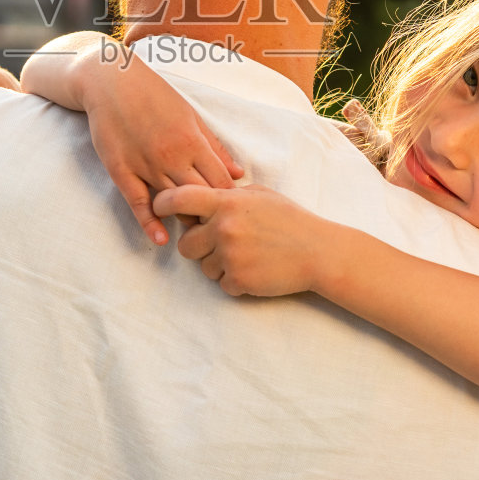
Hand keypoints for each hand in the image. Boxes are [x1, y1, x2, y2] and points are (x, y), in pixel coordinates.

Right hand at [80, 54, 243, 247]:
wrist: (111, 82)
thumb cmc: (154, 95)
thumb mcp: (191, 115)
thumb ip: (215, 147)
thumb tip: (238, 174)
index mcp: (192, 141)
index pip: (221, 182)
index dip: (230, 200)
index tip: (233, 211)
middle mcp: (172, 156)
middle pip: (201, 197)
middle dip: (212, 214)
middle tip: (218, 227)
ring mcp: (145, 165)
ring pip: (173, 204)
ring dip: (186, 219)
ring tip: (197, 235)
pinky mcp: (121, 171)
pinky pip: (138, 203)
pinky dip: (150, 223)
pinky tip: (161, 239)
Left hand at [152, 183, 330, 296]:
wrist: (318, 252)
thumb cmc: (289, 220)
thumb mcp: (259, 195)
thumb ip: (227, 195)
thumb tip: (199, 199)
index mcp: (226, 203)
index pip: (179, 198)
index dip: (163, 203)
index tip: (160, 207)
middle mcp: (224, 228)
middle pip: (185, 244)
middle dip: (198, 246)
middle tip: (220, 243)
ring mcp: (230, 256)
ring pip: (203, 268)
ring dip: (218, 265)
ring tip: (246, 256)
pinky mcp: (238, 280)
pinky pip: (221, 284)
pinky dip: (234, 281)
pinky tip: (255, 269)